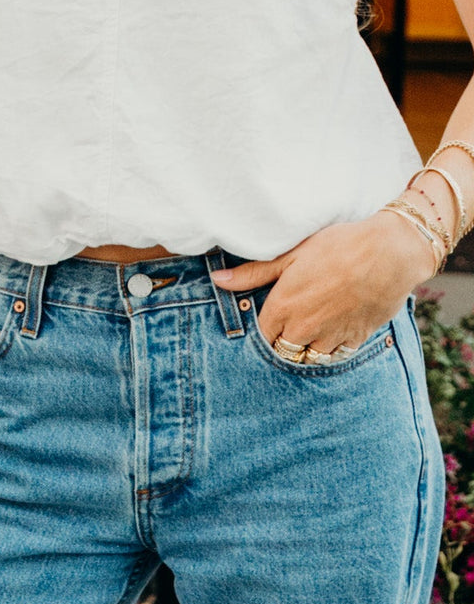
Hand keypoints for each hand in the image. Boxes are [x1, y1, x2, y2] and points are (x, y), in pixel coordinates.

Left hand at [211, 211, 436, 357]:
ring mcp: (332, 337)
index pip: (262, 335)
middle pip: (284, 350)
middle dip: (284, 338)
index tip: (271, 315)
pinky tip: (335, 326)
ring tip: (314, 322)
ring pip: (311, 355)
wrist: (387, 253)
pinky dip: (333, 346)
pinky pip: (337, 354)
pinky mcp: (357, 339)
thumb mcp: (289, 255)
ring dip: (308, 344)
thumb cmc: (335, 247)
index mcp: (283, 308)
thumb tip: (217, 279)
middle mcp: (305, 328)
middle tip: (292, 318)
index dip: (265, 326)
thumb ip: (252, 273)